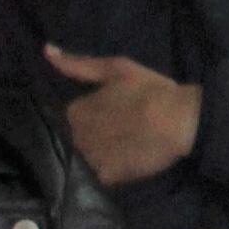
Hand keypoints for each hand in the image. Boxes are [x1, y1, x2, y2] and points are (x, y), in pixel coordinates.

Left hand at [45, 47, 201, 184]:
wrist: (181, 122)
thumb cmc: (150, 91)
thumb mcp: (115, 68)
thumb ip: (78, 64)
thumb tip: (47, 51)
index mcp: (75, 112)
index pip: (72, 116)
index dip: (91, 114)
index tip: (112, 111)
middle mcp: (77, 137)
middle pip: (78, 138)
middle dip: (93, 134)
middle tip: (121, 128)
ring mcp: (91, 159)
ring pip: (88, 157)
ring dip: (100, 153)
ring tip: (125, 146)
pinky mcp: (107, 177)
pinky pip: (102, 174)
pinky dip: (111, 169)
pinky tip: (128, 160)